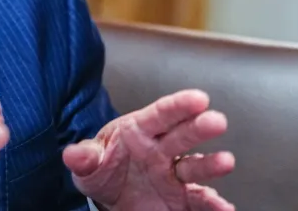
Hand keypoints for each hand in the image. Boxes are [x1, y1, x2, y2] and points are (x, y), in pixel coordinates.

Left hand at [62, 89, 234, 210]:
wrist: (110, 198)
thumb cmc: (102, 169)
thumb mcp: (89, 163)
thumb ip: (84, 157)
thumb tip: (72, 154)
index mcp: (139, 131)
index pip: (160, 114)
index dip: (178, 105)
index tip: (198, 98)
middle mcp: (162, 149)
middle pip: (182, 135)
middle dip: (199, 127)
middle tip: (216, 120)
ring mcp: (174, 174)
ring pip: (195, 166)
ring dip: (211, 164)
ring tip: (225, 162)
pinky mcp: (182, 198)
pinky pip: (198, 200)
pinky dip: (213, 204)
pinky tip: (224, 207)